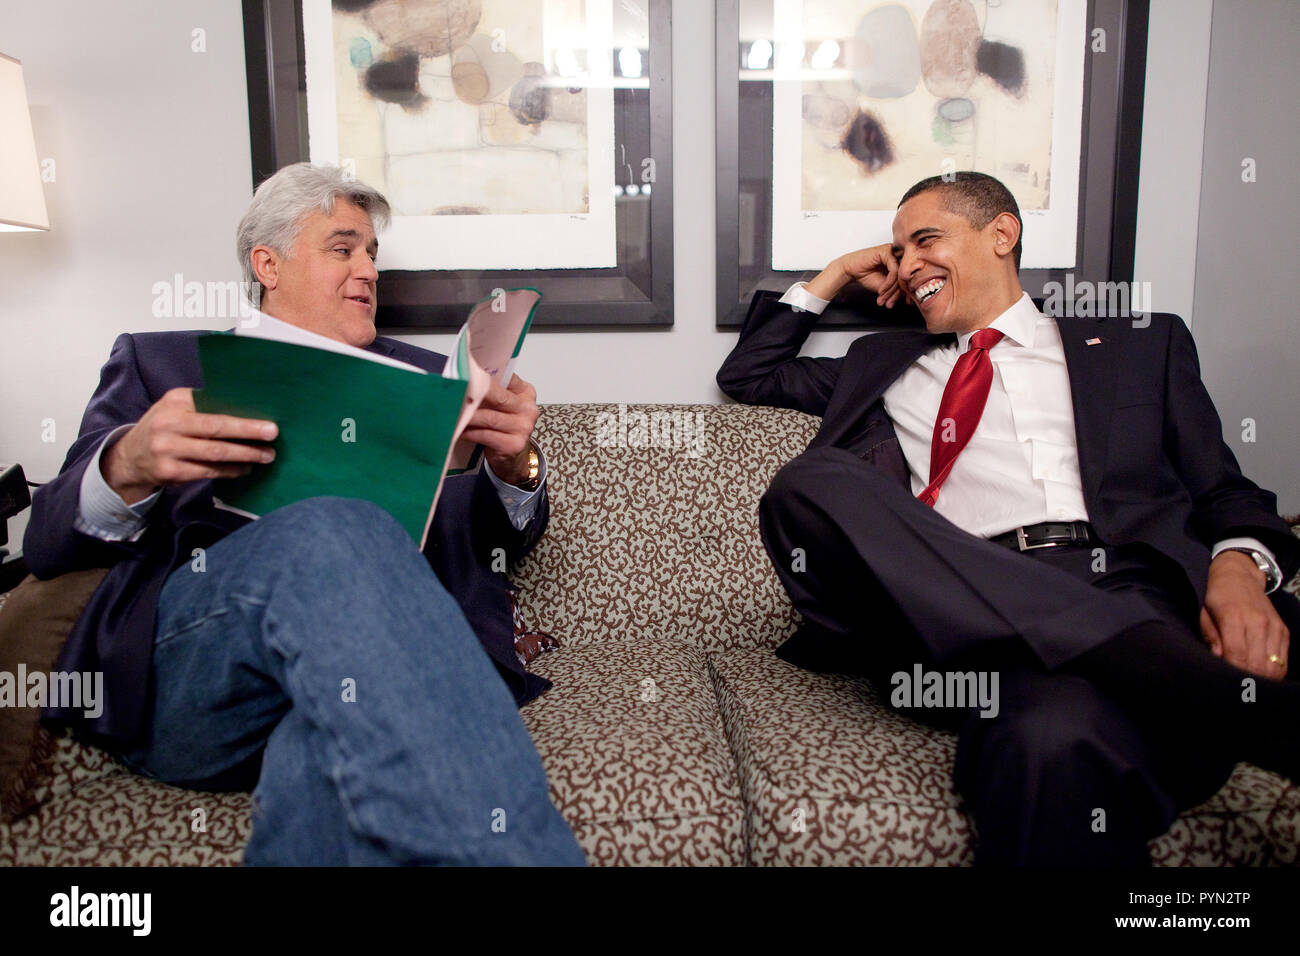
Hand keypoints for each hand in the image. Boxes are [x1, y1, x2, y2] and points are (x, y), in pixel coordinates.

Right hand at [101, 388, 277, 504]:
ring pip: (215, 453)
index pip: (212, 404)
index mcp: (174, 401)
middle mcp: (169, 423)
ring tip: (266, 456)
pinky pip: (208, 471)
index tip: (265, 417)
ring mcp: (167, 449)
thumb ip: (202, 407)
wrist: (129, 457)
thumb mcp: (175, 408)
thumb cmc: (164, 428)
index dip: (240, 413)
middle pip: (215, 428)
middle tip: (272, 434)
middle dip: (247, 431)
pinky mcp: (170, 472)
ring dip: (245, 455)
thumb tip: (247, 411)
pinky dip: (231, 470)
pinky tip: (246, 468)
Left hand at [460, 374, 539, 486]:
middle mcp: (528, 409)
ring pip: (489, 417)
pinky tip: (459, 430)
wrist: (511, 457)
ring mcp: (523, 428)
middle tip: (455, 392)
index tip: (466, 375)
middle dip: (474, 395)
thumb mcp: (501, 405)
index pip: (506, 377)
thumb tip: (465, 380)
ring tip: (452, 412)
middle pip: (498, 397)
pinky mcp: (514, 444)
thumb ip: (492, 392)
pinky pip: (486, 435)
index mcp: (526, 393)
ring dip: (468, 416)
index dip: (485, 376)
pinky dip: (470, 432)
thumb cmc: (502, 427)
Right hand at [804, 244, 904, 307]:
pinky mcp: (886, 251)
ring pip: (900, 275)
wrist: (850, 270)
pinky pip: (894, 270)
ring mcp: (893, 252)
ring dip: (891, 290)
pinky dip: (888, 283)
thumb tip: (908, 295)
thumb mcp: (885, 286)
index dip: (906, 292)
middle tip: (890, 303)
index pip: (908, 277)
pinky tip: (881, 290)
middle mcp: (898, 256)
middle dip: (898, 293)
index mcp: (900, 263)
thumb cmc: (865, 275)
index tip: (904, 303)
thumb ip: (897, 288)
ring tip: (883, 298)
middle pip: (905, 276)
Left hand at [1200, 550, 1287, 676]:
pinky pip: (1283, 660)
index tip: (1225, 681)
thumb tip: (1219, 660)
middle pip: (1258, 665)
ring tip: (1249, 682)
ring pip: (1274, 666)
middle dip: (1247, 680)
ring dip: (1262, 679)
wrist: (1240, 577)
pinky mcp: (1283, 630)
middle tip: (1237, 686)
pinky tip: (1261, 673)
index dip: (1233, 672)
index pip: (1237, 656)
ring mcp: (1273, 627)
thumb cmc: (1218, 598)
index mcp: (1234, 619)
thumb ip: (1211, 638)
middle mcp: (1257, 623)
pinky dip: (1274, 671)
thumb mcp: (1205, 615)